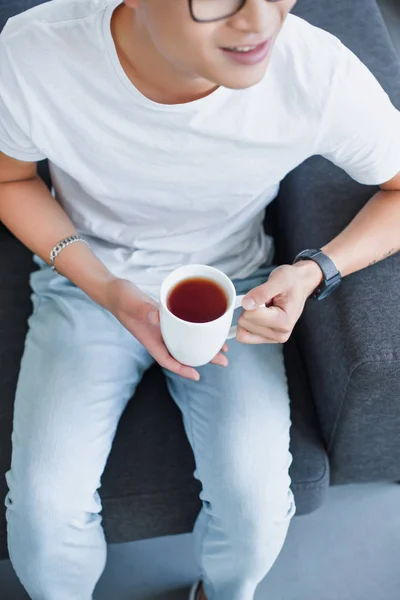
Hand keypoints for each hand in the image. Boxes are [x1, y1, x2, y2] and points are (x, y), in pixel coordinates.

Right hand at [105, 278, 227, 380]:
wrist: (115, 290)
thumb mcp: (132, 303)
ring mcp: (162, 328)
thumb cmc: (121, 299)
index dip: (182, 369)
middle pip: (183, 352)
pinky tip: (208, 327)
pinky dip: (196, 329)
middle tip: (223, 360)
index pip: (168, 360)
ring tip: (222, 346)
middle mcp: (158, 336)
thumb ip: (144, 310)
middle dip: (203, 357)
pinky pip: (184, 327)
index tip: (197, 375)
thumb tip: (156, 318)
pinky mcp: (166, 318)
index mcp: (151, 339)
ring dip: (203, 344)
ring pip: (186, 341)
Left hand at [237, 262, 323, 343]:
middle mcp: (279, 334)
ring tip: (264, 307)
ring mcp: (272, 338)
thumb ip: (262, 292)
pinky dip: (247, 323)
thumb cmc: (292, 281)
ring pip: (242, 332)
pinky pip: (244, 335)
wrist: (300, 284)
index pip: (250, 315)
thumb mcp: (279, 280)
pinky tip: (259, 315)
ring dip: (249, 316)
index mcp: (284, 322)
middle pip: (244, 324)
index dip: (251, 301)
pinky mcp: (266, 338)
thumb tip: (246, 304)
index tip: (264, 295)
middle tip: (265, 301)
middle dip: (250, 309)